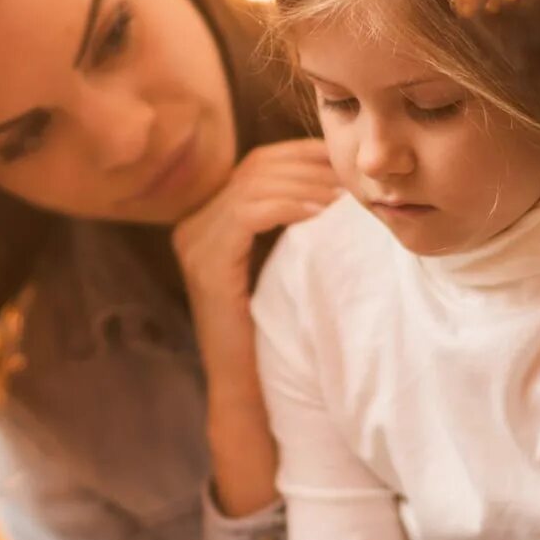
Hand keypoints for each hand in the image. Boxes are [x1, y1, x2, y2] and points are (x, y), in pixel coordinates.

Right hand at [171, 139, 337, 358]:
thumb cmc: (272, 327)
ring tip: (341, 195)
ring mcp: (194, 244)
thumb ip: (285, 223)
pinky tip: (318, 213)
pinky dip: (287, 206)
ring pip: (252, 186)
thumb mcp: (278, 263)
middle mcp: (191, 226)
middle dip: (307, 166)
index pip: (254, 164)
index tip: (341, 158)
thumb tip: (332, 183)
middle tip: (348, 177)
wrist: (246, 386)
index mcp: (205, 220)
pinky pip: (247, 214)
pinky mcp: (206, 265)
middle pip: (254, 169)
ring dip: (304, 184)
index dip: (300, 154)